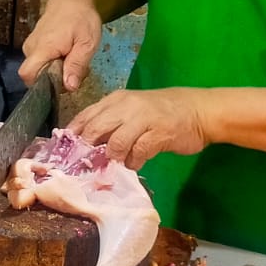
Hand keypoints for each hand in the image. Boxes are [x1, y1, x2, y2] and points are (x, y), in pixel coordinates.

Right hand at [19, 0, 103, 90]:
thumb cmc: (82, 18)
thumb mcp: (88, 43)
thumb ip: (77, 65)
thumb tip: (69, 87)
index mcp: (43, 47)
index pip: (28, 74)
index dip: (42, 85)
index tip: (62, 80)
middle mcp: (31, 48)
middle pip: (36, 76)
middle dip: (57, 79)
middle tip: (77, 69)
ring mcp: (30, 46)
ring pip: (39, 70)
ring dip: (57, 72)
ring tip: (74, 58)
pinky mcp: (32, 45)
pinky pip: (40, 63)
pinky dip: (54, 64)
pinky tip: (67, 55)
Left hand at [68, 87, 208, 168]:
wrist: (199, 110)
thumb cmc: (162, 112)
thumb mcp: (132, 110)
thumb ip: (111, 122)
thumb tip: (87, 145)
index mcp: (116, 99)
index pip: (85, 116)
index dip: (73, 136)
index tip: (66, 153)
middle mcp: (126, 106)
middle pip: (95, 129)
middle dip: (87, 150)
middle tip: (86, 166)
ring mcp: (143, 119)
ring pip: (115, 143)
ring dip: (113, 158)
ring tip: (117, 164)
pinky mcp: (158, 133)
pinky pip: (137, 153)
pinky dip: (133, 162)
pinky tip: (135, 164)